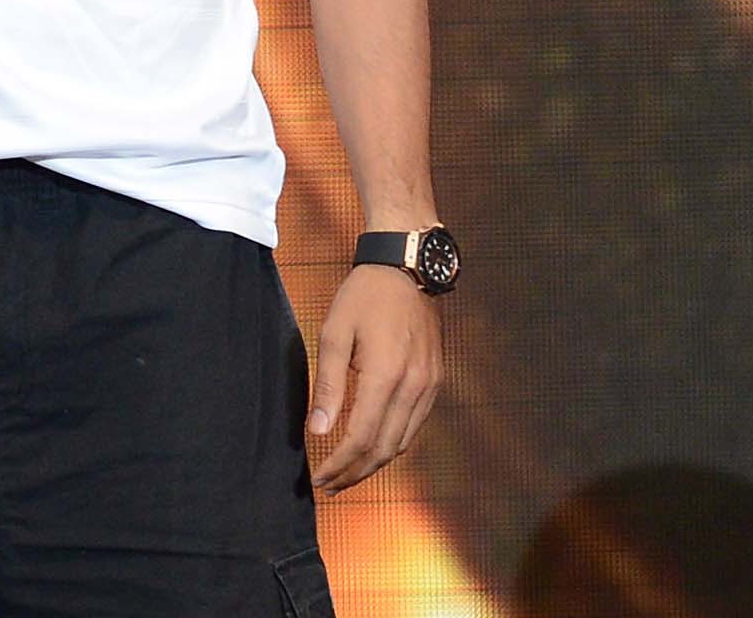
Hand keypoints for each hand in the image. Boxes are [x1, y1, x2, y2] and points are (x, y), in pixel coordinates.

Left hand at [306, 265, 441, 491]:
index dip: (338, 464)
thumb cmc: (364, 296)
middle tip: (329, 484)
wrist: (407, 268)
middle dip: (355, 473)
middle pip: (384, 450)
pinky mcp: (435, 382)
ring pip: (402, 443)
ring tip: (347, 472)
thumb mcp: (334, 333)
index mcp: (385, 375)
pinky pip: (414, 426)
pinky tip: (372, 445)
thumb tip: (317, 429)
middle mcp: (414, 387)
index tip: (318, 478)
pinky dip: (392, 443)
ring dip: (374, 464)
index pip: (360, 438)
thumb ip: (328, 385)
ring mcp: (429, 386)